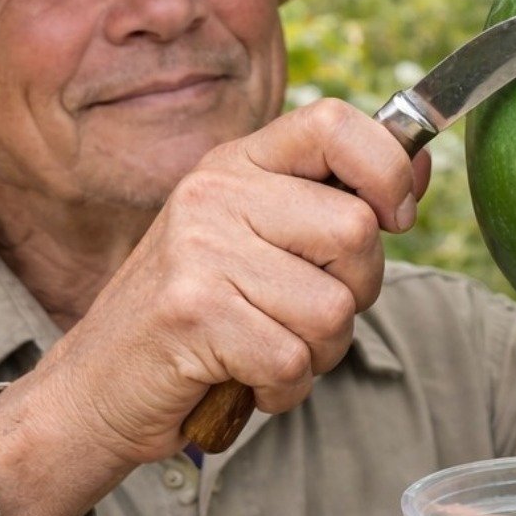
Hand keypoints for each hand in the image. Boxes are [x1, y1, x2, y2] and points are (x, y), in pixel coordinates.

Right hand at [0, 99, 424, 515]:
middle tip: (301, 318)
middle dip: (353, 295)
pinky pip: (293, 361)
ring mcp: (199, 250)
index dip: (388, 170)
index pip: (334, 123)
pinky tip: (243, 382)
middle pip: (356, 230)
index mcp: (235, 165)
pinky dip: (282, 392)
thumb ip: (327, 205)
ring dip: (317, 355)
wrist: (96, 390)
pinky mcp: (192, 313)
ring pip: (333, 309)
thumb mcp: (253, 243)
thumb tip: (420, 168)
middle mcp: (215, 194)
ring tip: (264, 352)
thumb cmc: (193, 323)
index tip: (396, 218)